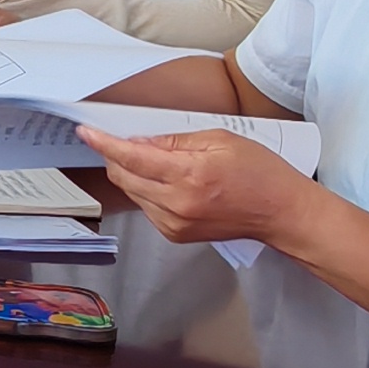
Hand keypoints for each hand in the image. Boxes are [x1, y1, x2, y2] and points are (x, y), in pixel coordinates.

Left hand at [77, 122, 313, 248]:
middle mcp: (177, 202)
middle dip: (115, 156)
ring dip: (131, 174)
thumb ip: (176, 141)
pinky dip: (146, 191)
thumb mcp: (220, 140)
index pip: (132, 157)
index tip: (86, 133)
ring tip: (153, 161)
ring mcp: (175, 223)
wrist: (281, 213)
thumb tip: (140, 141)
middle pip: (124, 176)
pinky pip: (146, 208)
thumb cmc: (260, 173)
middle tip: (119, 140)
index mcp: (189, 175)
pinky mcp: (175, 234)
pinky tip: (165, 182)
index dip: (105, 143)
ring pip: (132, 193)